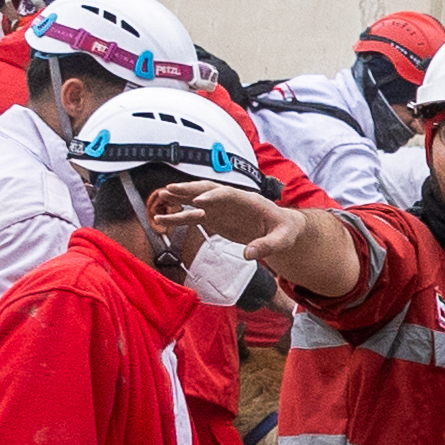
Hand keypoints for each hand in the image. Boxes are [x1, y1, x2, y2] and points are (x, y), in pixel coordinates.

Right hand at [156, 182, 295, 252]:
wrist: (281, 229)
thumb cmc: (284, 231)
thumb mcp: (283, 239)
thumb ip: (267, 246)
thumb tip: (248, 254)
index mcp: (249, 200)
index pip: (228, 194)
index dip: (213, 196)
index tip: (198, 201)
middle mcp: (231, 201)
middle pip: (207, 190)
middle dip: (189, 190)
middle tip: (170, 190)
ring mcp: (221, 209)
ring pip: (196, 200)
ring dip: (178, 199)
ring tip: (159, 198)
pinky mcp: (214, 219)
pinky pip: (192, 217)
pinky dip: (177, 218)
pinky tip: (161, 220)